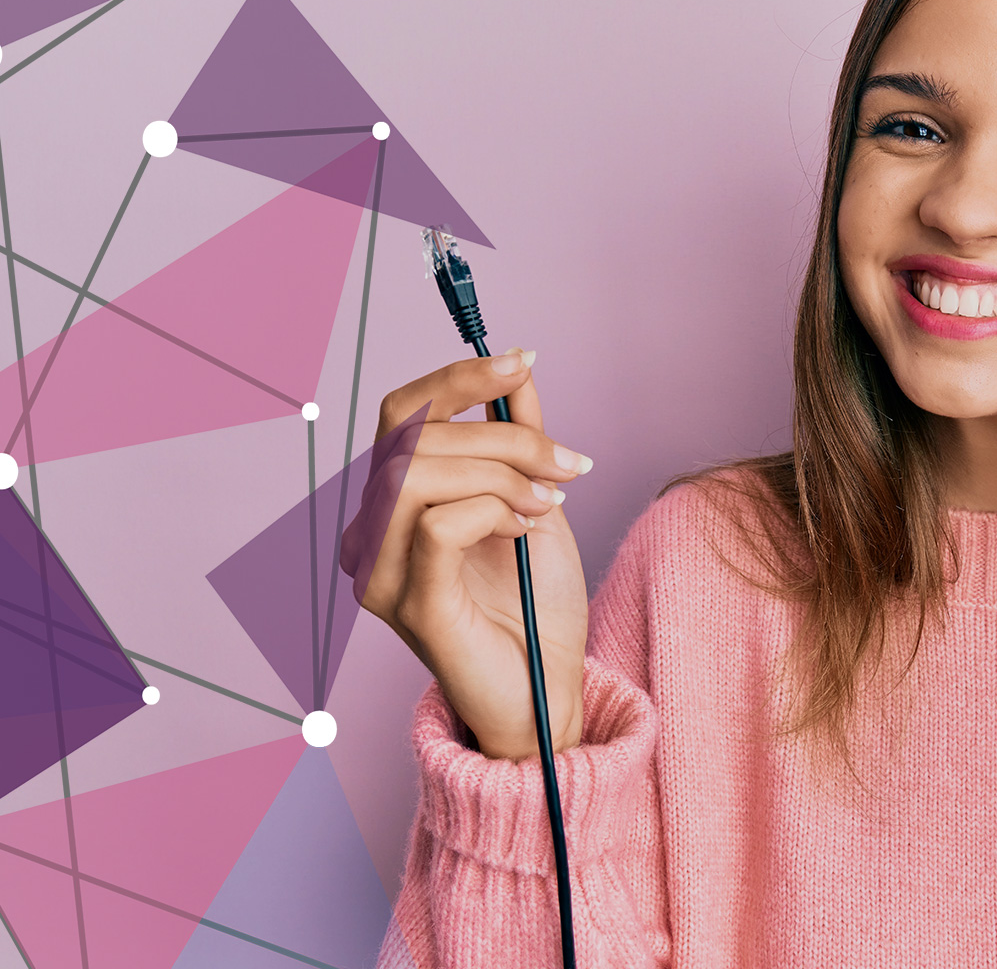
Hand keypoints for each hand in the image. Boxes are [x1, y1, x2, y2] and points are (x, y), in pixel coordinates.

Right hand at [339, 348, 595, 757]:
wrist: (549, 692)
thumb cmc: (536, 609)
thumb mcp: (536, 503)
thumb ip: (520, 442)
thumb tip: (520, 372)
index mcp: (396, 503)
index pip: (402, 414)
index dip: (457, 378)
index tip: (522, 360)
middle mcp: (372, 534)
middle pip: (414, 437)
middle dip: (503, 434)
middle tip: (567, 461)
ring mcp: (382, 571)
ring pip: (417, 474)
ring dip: (500, 471)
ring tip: (550, 498)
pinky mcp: (409, 606)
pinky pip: (436, 527)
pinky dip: (491, 511)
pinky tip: (528, 527)